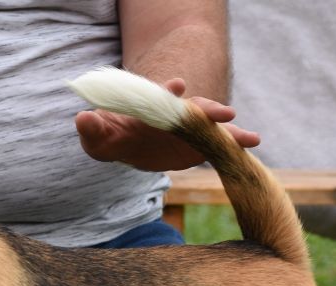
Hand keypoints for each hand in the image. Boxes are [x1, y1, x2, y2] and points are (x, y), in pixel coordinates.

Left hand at [75, 78, 259, 170]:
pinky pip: (220, 144)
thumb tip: (81, 118)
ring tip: (248, 132)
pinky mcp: (198, 145)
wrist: (129, 148)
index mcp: (150, 107)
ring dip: (226, 126)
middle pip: (192, 108)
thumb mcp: (98, 138)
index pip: (159, 96)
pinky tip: (253, 142)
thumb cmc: (111, 138)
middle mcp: (174, 114)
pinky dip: (237, 142)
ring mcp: (188, 129)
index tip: (175, 86)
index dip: (167, 92)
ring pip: (210, 125)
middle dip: (206, 109)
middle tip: (223, 112)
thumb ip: (91, 128)